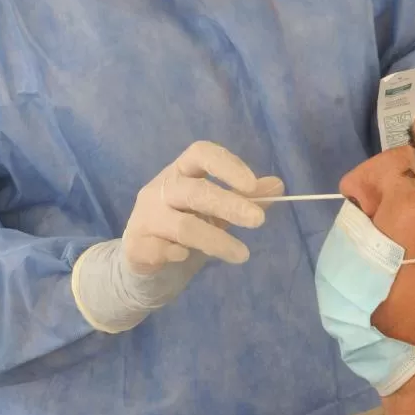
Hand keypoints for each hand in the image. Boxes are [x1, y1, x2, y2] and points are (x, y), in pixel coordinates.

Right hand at [123, 141, 283, 273]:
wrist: (146, 261)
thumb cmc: (186, 227)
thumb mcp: (217, 212)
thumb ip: (244, 198)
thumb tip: (277, 186)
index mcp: (181, 172)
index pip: (200, 153)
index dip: (227, 165)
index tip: (252, 185)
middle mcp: (160, 188)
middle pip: (195, 191)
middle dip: (229, 205)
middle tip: (259, 221)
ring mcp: (146, 216)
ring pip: (183, 226)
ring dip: (217, 241)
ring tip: (242, 255)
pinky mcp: (137, 244)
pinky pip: (162, 249)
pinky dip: (179, 254)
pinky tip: (187, 258)